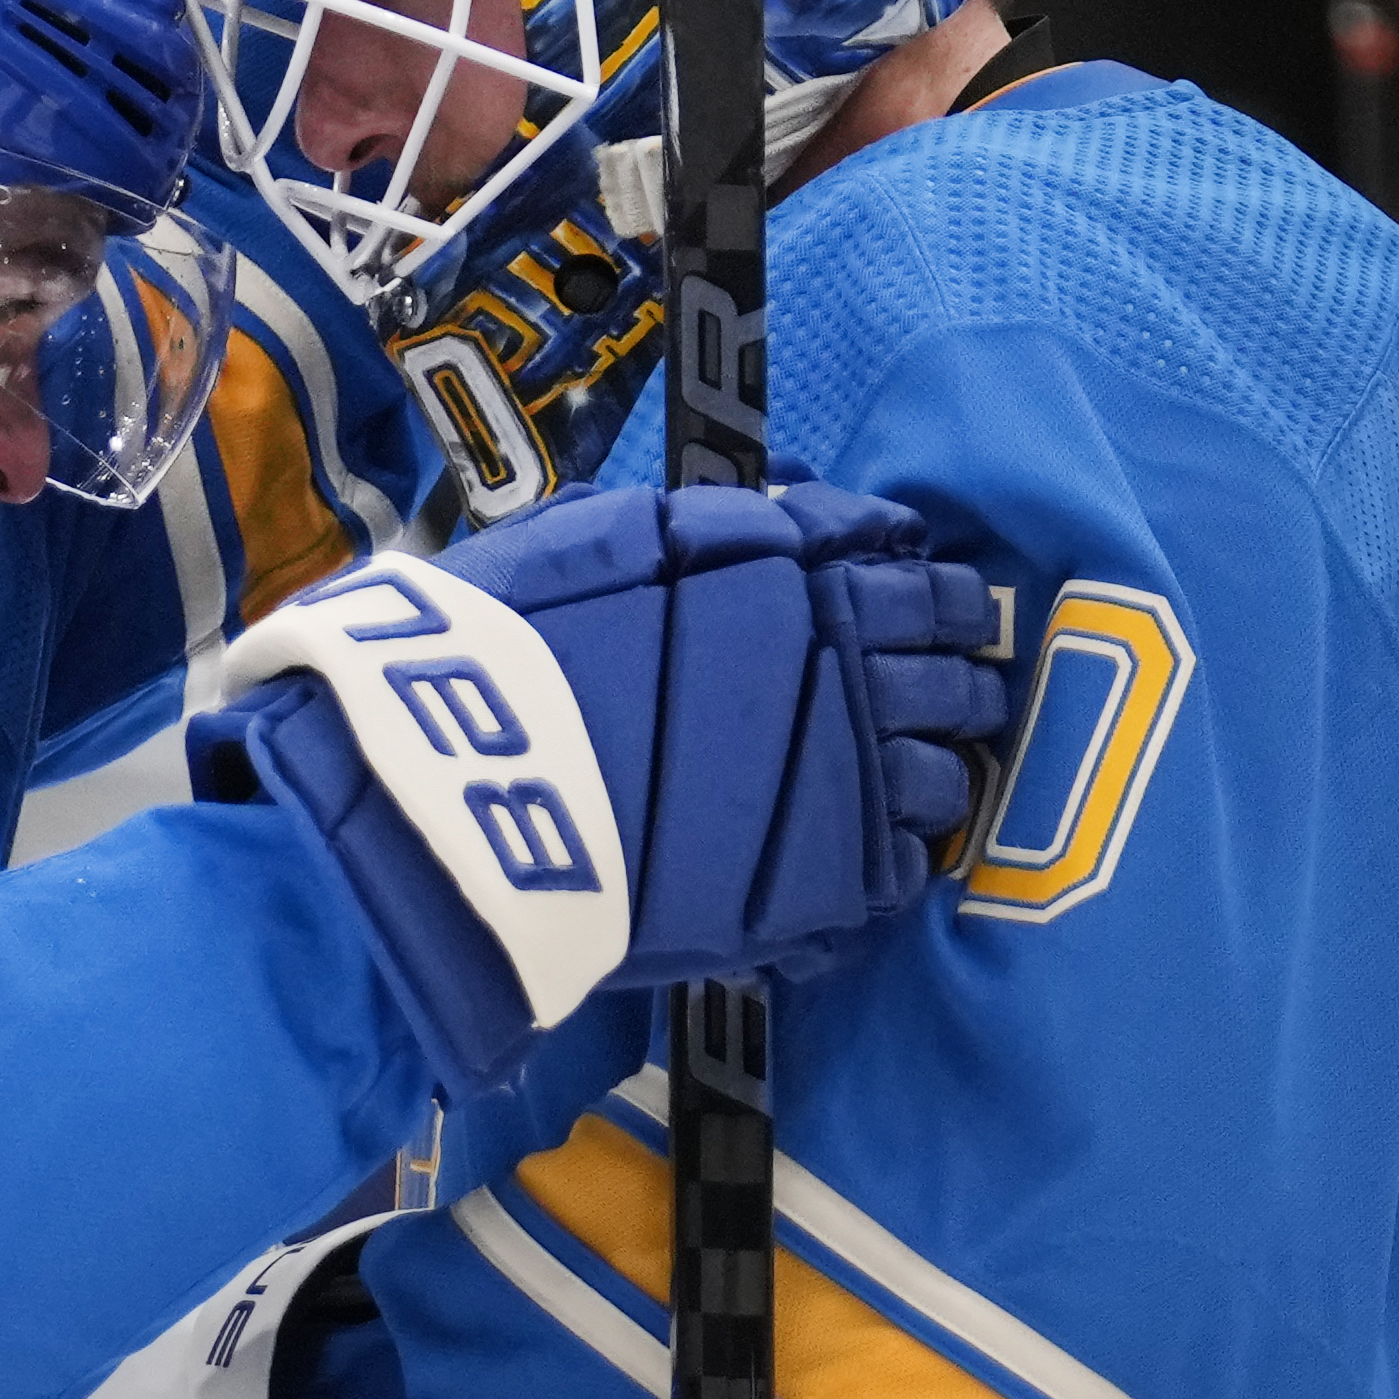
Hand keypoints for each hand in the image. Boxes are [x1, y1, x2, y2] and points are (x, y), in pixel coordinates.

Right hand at [193, 484, 1003, 1091]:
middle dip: (952, 666)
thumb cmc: (487, 655)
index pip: (897, 559)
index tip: (918, 591)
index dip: (918, 578)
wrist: (446, 794)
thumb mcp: (583, 545)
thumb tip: (770, 516)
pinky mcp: (824, 881)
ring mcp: (837, 773)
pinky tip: (866, 855)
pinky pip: (902, 868)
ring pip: (940, 766)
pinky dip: (894, 858)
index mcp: (776, 564)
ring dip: (935, 764)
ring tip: (914, 775)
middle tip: (945, 683)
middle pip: (945, 655)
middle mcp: (829, 654)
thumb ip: (686, 536)